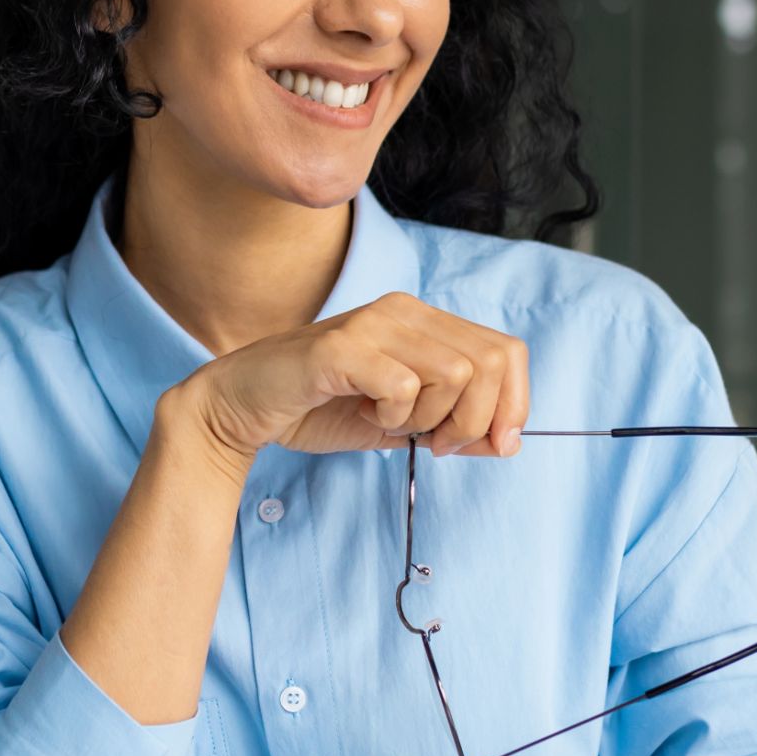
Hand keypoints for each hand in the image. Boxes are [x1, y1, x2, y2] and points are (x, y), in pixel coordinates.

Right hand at [170, 291, 530, 463]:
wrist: (242, 407)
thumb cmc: (318, 408)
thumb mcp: (401, 425)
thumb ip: (453, 428)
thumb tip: (509, 442)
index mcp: (423, 320)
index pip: (506, 350)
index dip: (514, 404)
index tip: (490, 445)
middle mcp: (403, 310)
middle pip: (491, 363)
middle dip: (475, 420)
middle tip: (434, 442)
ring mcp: (373, 323)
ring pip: (455, 374)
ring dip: (431, 419)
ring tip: (389, 423)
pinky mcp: (342, 347)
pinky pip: (404, 387)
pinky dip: (393, 417)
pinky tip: (362, 414)